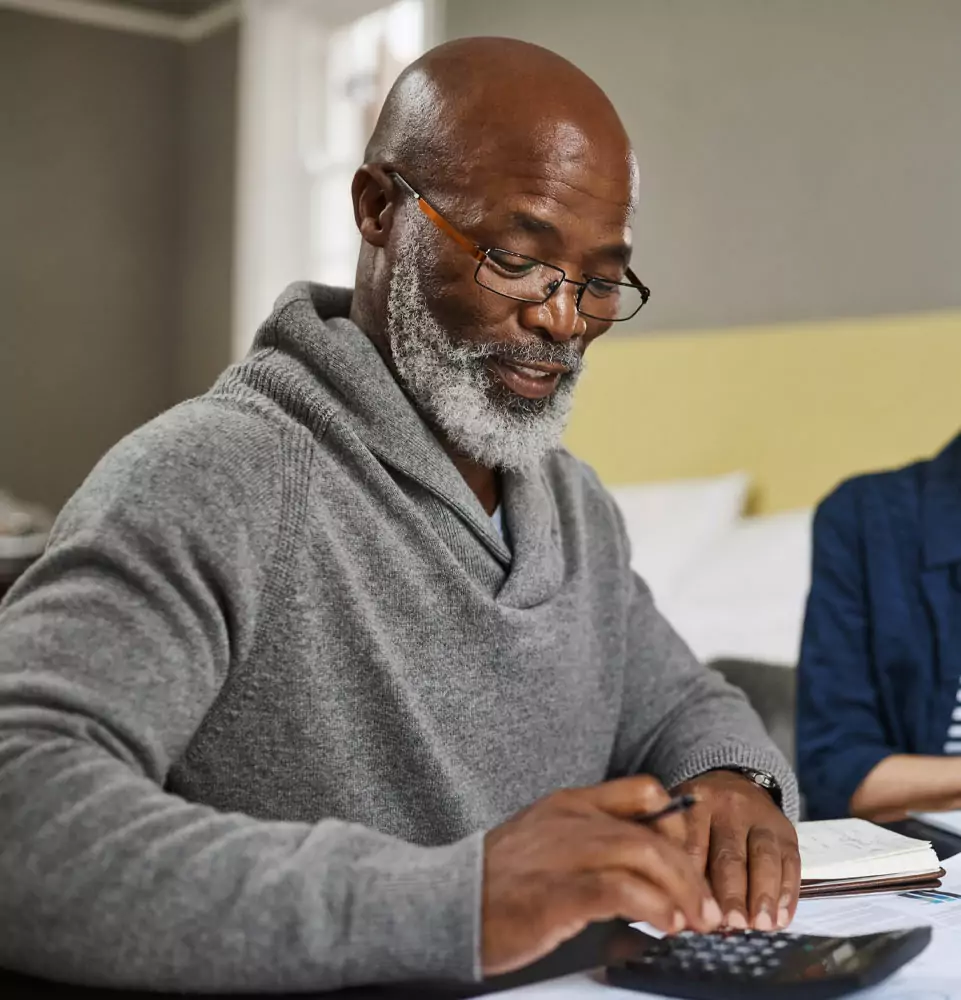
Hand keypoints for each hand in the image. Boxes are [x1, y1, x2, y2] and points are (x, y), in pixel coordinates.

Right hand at [481, 775, 722, 976]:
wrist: (445, 901)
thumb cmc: (497, 880)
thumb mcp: (544, 841)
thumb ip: (587, 839)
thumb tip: (640, 860)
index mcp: (570, 803)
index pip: (644, 791)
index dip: (679, 823)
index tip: (691, 858)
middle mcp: (572, 821)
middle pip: (654, 832)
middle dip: (691, 872)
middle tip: (708, 908)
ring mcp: (564, 854)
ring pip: (645, 855)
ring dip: (681, 892)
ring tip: (695, 921)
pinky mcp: (558, 894)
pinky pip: (622, 892)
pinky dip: (654, 908)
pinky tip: (664, 926)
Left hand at [676, 770, 799, 931]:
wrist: (735, 782)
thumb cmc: (700, 816)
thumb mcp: (682, 820)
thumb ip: (680, 856)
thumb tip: (682, 909)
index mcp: (697, 804)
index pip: (694, 843)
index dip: (696, 879)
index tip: (696, 909)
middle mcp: (730, 807)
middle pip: (731, 854)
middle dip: (732, 892)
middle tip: (733, 923)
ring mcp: (762, 818)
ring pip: (764, 857)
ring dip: (764, 894)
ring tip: (761, 925)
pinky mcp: (787, 832)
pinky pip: (791, 863)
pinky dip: (787, 893)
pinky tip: (781, 918)